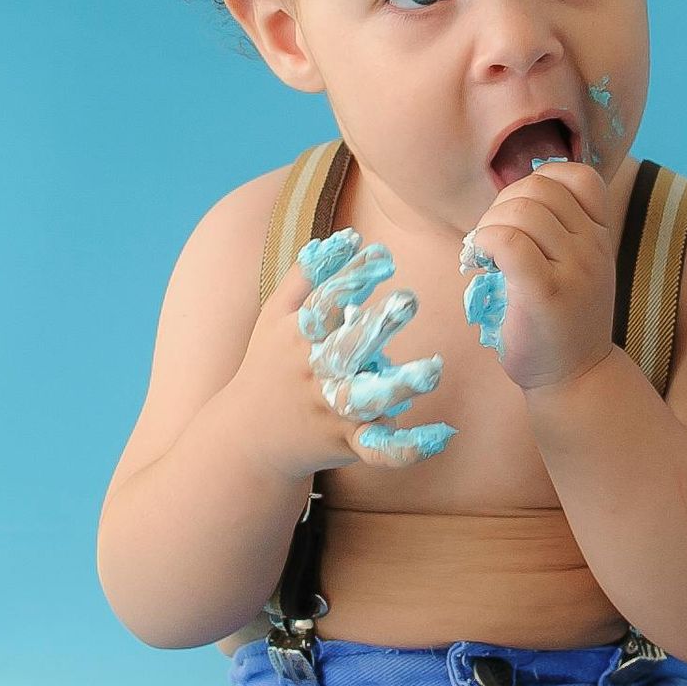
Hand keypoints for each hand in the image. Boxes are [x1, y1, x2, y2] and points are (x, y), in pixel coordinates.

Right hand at [227, 227, 457, 480]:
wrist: (246, 438)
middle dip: (376, 325)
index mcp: (299, 336)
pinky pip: (378, 448)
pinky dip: (405, 447)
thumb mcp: (275, 316)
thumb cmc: (269, 366)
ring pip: (365, 399)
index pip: (326, 301)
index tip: (382, 254)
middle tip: (408, 301)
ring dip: (398, 385)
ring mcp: (331, 409)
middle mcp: (315, 370)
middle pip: (346, 347)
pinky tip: (440, 436)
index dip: (352, 277)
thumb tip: (348, 237)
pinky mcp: (347, 442)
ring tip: (432, 370)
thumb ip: (309, 275)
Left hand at [458, 159, 615, 396]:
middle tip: (493, 238)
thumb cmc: (560, 323)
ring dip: (490, 224)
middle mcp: (594, 247)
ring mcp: (575, 269)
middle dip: (504, 203)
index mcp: (600, 235)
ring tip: (485, 253)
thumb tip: (510, 199)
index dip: (541, 181)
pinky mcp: (545, 292)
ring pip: (521, 210)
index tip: (521, 213)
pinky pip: (508, 241)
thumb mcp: (573, 268)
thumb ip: (555, 232)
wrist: (575, 379)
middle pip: (540, 187)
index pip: (579, 176)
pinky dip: (485, 242)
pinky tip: (481, 261)